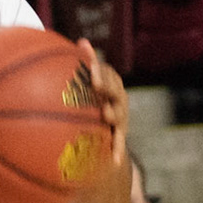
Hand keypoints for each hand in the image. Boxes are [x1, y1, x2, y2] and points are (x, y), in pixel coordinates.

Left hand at [78, 38, 127, 166]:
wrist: (104, 122)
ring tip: (104, 114)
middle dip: (106, 86)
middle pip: (115, 91)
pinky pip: (118, 142)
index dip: (99, 70)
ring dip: (113, 114)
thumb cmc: (91, 97)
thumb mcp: (89, 81)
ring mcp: (120, 116)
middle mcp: (118, 98)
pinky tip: (114, 162)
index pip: (107, 74)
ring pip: (118, 114)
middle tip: (95, 83)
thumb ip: (86, 64)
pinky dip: (117, 150)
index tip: (90, 68)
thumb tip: (82, 40)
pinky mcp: (119, 133)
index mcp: (110, 83)